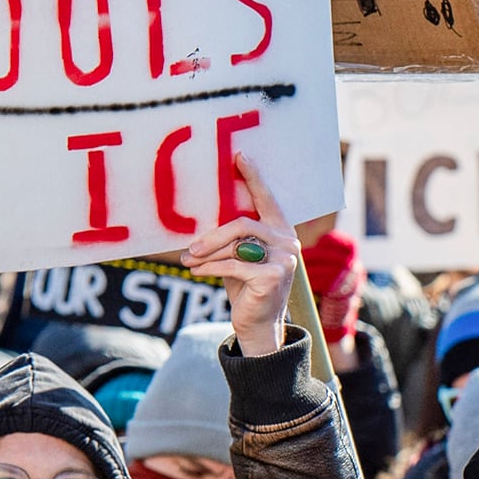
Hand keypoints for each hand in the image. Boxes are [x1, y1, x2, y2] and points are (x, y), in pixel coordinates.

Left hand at [182, 151, 300, 358]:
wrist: (258, 323)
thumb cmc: (245, 287)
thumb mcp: (239, 257)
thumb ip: (233, 238)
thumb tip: (202, 222)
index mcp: (281, 232)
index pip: (267, 200)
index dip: (253, 177)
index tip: (239, 155)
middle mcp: (288, 242)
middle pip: (242, 224)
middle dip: (212, 236)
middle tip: (190, 248)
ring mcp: (285, 260)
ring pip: (236, 245)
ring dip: (207, 253)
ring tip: (189, 261)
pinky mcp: (273, 276)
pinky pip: (233, 265)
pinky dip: (210, 268)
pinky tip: (197, 272)